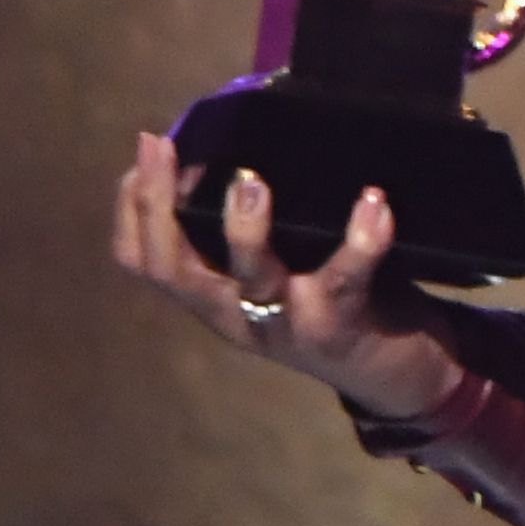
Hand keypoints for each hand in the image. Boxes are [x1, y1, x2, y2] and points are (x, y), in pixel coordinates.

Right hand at [111, 133, 466, 427]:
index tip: (141, 158)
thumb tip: (232, 149)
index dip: (130, 210)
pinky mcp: (341, 326)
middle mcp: (238, 315)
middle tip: (161, 147)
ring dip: (245, 227)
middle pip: (174, 269)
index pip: (144, 262)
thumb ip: (251, 229)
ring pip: (251, 276)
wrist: (394, 378)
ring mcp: (288, 323)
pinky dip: (361, 239)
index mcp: (214, 298)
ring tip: (250, 180)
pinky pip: (346, 279)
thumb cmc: (331, 304)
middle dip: (157, 205)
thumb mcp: (276, 271)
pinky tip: (372, 202)